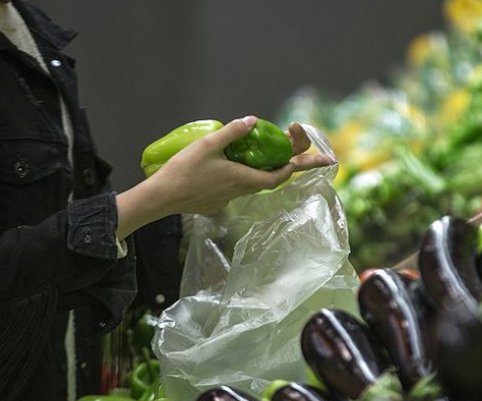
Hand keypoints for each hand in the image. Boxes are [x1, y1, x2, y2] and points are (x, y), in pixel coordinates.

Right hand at [115, 116, 332, 238]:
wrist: (162, 198)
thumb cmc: (184, 171)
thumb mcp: (209, 145)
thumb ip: (233, 132)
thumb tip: (253, 120)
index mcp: (245, 178)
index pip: (281, 174)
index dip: (301, 165)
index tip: (319, 159)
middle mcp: (242, 190)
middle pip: (273, 177)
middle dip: (292, 163)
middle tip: (306, 151)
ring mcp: (230, 196)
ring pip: (257, 180)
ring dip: (269, 167)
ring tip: (274, 150)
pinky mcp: (219, 199)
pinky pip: (241, 184)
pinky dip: (250, 171)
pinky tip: (239, 161)